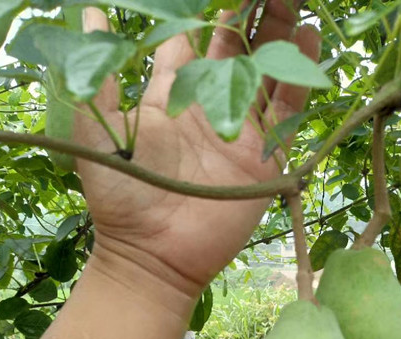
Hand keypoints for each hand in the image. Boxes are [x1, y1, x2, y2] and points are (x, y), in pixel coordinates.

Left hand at [76, 3, 319, 300]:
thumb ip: (100, 75)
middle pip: (235, 48)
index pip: (189, 41)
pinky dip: (300, 76)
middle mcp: (209, 107)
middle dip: (248, 11)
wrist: (153, 252)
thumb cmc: (121, 194)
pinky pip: (288, 110)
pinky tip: (310, 36)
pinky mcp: (264, 157)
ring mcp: (240, 131)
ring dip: (280, 32)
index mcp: (170, 97)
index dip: (199, 10)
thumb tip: (90, 15)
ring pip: (267, 70)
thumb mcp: (98, 129)